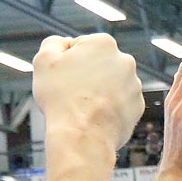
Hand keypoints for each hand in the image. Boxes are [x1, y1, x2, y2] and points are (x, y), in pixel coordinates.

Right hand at [32, 33, 142, 152]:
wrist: (82, 136)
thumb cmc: (61, 98)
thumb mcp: (44, 60)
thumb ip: (53, 43)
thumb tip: (64, 43)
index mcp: (104, 43)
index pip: (80, 47)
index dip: (66, 62)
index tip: (62, 77)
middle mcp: (125, 61)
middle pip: (98, 65)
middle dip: (86, 75)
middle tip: (71, 92)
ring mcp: (134, 85)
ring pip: (110, 84)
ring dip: (98, 91)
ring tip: (83, 106)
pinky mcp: (137, 107)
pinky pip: (119, 103)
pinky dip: (109, 107)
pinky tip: (95, 116)